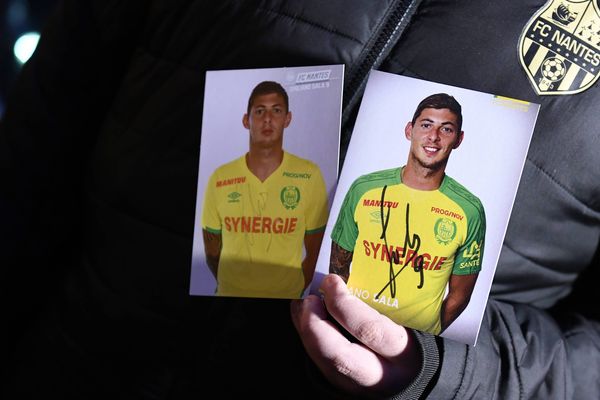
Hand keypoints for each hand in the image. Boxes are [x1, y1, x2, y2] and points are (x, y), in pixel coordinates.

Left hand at [291, 274, 421, 397]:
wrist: (416, 376)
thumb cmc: (417, 341)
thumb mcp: (417, 322)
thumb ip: (394, 302)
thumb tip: (361, 274)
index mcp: (404, 352)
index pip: (370, 330)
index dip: (345, 305)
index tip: (333, 281)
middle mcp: (382, 375)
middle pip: (340, 356)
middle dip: (315, 326)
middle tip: (309, 299)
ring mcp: (361, 386)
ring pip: (325, 364)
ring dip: (306, 331)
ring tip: (301, 304)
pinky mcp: (345, 387)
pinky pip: (321, 365)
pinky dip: (309, 340)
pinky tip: (303, 318)